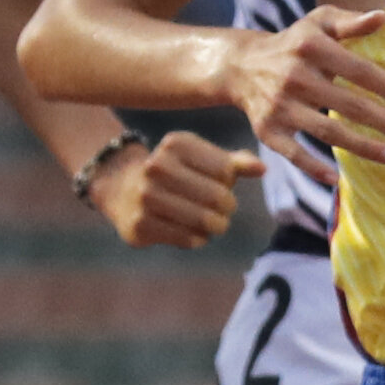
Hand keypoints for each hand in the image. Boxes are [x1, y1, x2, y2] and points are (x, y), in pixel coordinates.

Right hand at [86, 129, 240, 246]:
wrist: (123, 189)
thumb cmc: (177, 173)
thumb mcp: (202, 159)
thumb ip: (234, 164)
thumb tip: (262, 168)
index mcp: (175, 144)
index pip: (226, 170)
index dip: (229, 182)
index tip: (219, 183)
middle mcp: (156, 167)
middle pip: (218, 197)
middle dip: (227, 207)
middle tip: (221, 210)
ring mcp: (145, 197)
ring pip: (205, 222)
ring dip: (215, 225)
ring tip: (211, 221)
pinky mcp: (140, 225)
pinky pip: (190, 240)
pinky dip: (198, 239)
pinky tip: (191, 231)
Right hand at [222, 4, 384, 184]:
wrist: (241, 65)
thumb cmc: (294, 43)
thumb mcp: (318, 23)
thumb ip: (350, 22)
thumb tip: (383, 17)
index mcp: (311, 47)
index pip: (358, 70)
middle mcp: (295, 77)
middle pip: (349, 105)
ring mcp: (280, 106)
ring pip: (327, 132)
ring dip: (362, 147)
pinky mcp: (267, 130)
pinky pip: (293, 153)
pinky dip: (312, 167)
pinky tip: (336, 179)